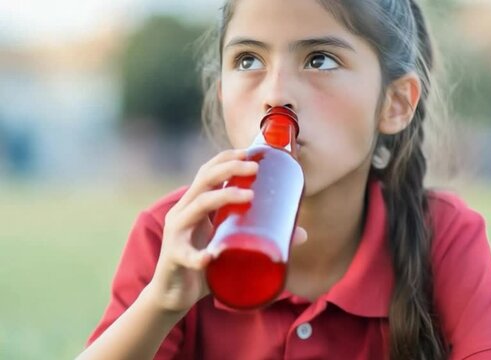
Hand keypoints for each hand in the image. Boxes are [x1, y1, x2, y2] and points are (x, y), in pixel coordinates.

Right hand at [146, 149, 306, 313]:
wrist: (174, 296)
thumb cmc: (207, 266)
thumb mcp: (233, 246)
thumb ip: (263, 238)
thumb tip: (302, 233)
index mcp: (195, 206)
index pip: (207, 173)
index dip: (226, 158)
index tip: (250, 152)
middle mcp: (183, 214)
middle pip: (203, 181)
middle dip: (229, 169)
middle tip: (255, 168)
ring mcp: (176, 235)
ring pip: (196, 208)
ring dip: (223, 198)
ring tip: (250, 197)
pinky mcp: (174, 259)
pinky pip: (186, 256)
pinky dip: (198, 256)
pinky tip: (210, 257)